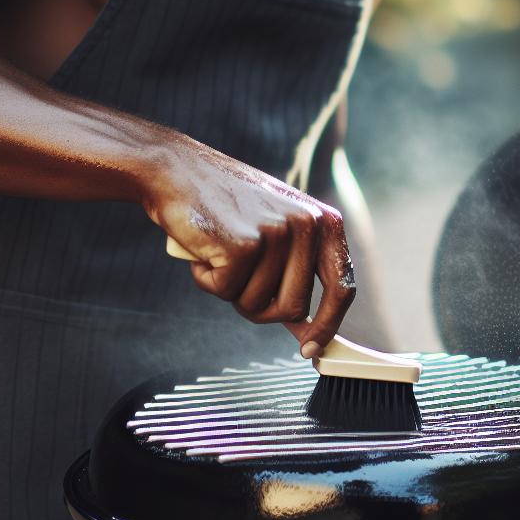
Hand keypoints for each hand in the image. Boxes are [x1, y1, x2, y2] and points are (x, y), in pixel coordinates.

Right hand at [142, 137, 354, 357]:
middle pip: (294, 307)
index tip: (311, 348)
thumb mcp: (277, 230)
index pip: (342, 287)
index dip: (327, 325)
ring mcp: (277, 234)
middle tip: (235, 278)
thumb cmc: (226, 205)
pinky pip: (226, 292)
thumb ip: (296, 272)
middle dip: (259, 307)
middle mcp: (308, 225)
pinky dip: (207, 280)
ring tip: (218, 253)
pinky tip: (203, 250)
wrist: (177, 171)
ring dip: (229, 291)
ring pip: (257, 304)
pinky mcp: (244, 244)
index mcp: (325, 222)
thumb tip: (307, 329)